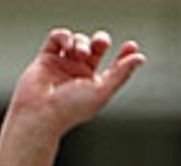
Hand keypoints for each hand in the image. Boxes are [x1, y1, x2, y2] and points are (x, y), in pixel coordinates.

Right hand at [10, 27, 144, 134]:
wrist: (40, 113)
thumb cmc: (70, 109)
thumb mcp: (102, 91)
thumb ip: (121, 74)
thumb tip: (140, 58)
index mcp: (94, 85)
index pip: (113, 66)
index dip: (123, 55)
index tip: (131, 46)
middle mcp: (79, 74)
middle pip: (95, 47)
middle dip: (100, 41)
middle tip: (101, 43)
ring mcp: (63, 64)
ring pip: (78, 40)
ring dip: (81, 42)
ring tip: (79, 53)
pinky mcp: (47, 57)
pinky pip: (58, 37)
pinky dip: (64, 36)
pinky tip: (67, 45)